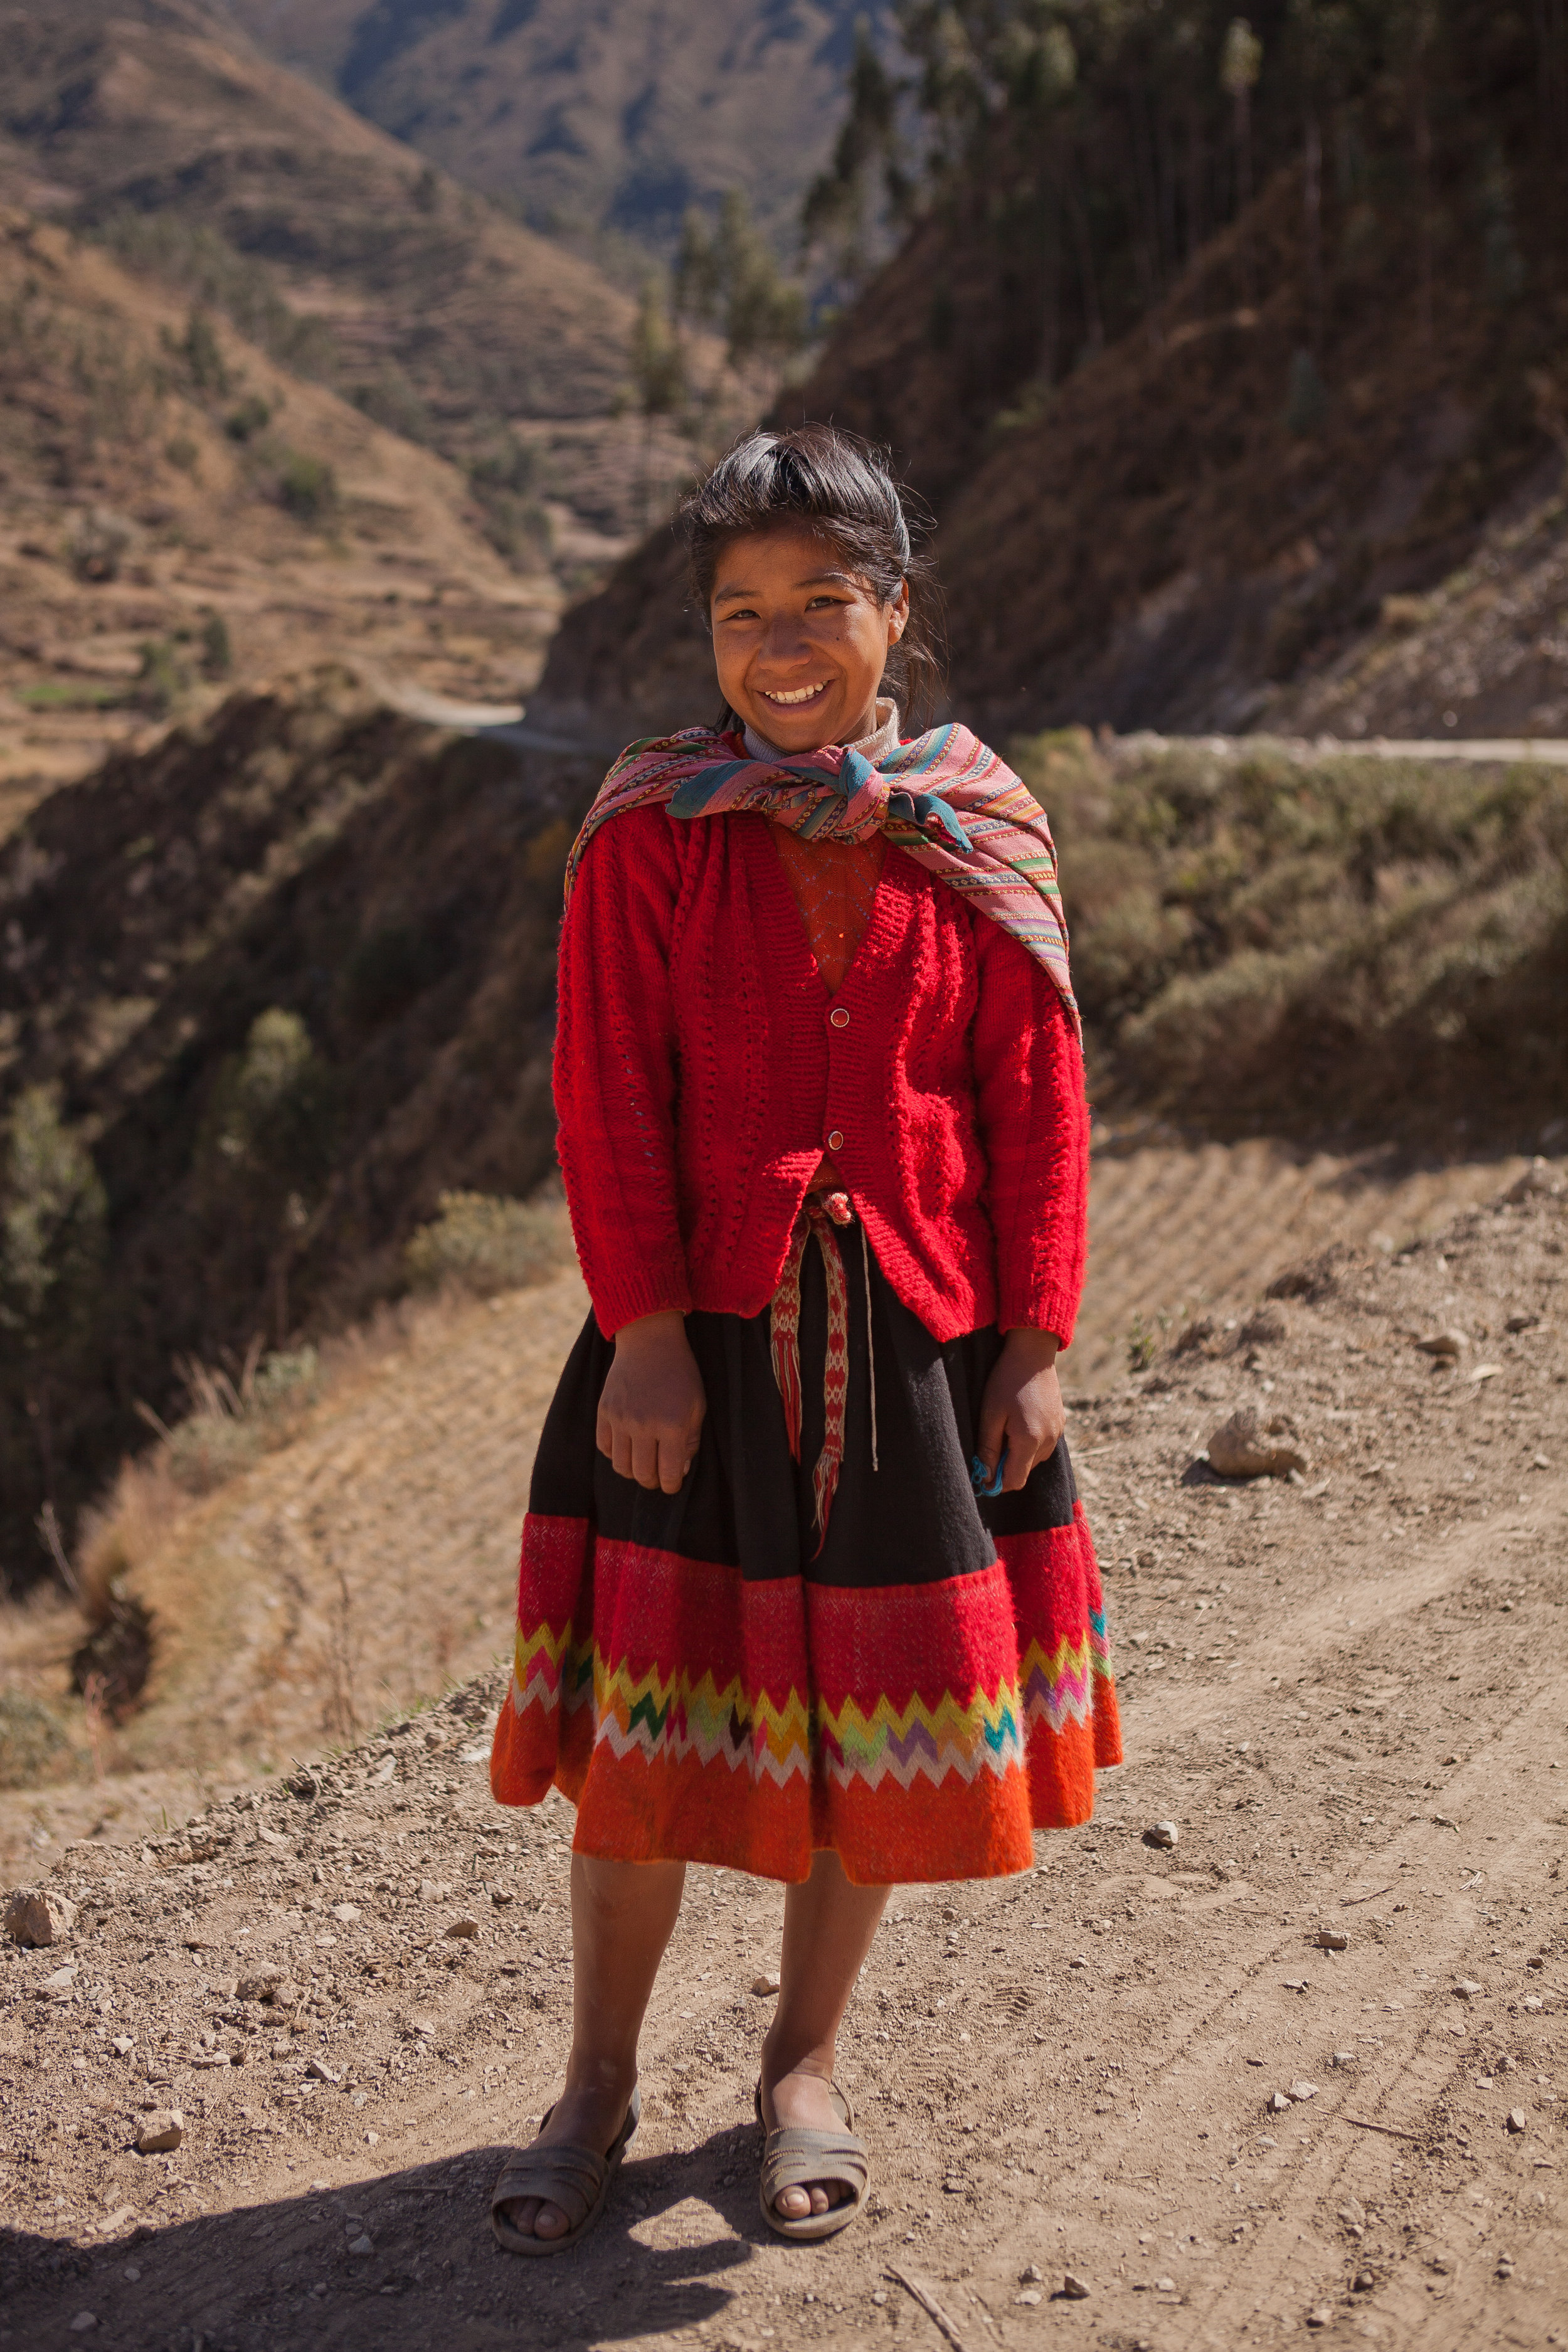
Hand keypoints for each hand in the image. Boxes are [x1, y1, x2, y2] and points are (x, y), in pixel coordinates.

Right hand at [597, 1311, 706, 1492]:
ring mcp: (620, 1419)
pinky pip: (604, 1448)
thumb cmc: (681, 1374)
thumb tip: (678, 1471)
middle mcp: (643, 1425)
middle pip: (642, 1475)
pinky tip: (627, 1446)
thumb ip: (691, 1442)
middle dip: (653, 1481)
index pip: (668, 1474)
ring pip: (621, 1466)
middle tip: (658, 1475)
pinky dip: (615, 1454)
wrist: (650, 1341)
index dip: (671, 1486)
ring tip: (642, 1463)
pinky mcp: (604, 1411)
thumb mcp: (698, 1406)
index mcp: (672, 1425)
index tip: (673, 1484)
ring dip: (633, 1471)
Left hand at [976, 1328, 1064, 1494]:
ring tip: (1005, 1426)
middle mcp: (1048, 1441)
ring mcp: (1057, 1433)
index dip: (996, 1483)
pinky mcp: (1061, 1425)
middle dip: (1005, 1466)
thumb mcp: (990, 1414)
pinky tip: (1019, 1420)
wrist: (1033, 1353)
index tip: (981, 1473)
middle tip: (990, 1441)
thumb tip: (984, 1479)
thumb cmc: (1006, 1381)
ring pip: (1033, 1460)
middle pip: (1024, 1472)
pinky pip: (1042, 1446)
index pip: (1014, 1481)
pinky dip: (1029, 1443)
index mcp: (1030, 1440)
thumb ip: (988, 1449)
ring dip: (1017, 1454)